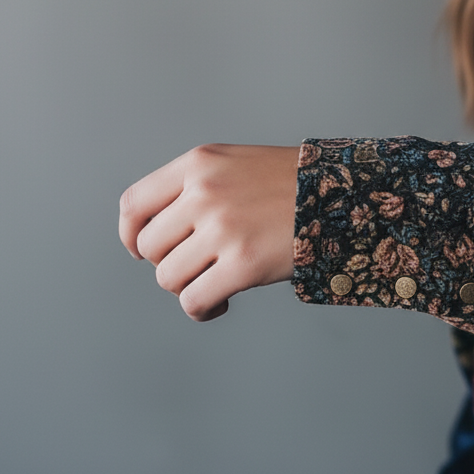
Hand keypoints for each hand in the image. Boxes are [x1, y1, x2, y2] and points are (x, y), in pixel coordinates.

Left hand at [118, 144, 299, 320]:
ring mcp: (223, 229)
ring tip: (212, 284)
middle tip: (198, 266)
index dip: (131, 234)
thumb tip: (153, 232)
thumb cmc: (289, 185)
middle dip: (169, 263)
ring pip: (168, 277)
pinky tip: (221, 303)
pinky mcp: (242, 264)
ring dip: (187, 288)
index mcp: (198, 164)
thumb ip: (193, 187)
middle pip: (150, 247)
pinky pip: (194, 301)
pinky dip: (202, 310)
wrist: (342, 196)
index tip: (140, 250)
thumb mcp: (233, 164)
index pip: (134, 204)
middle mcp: (204, 193)